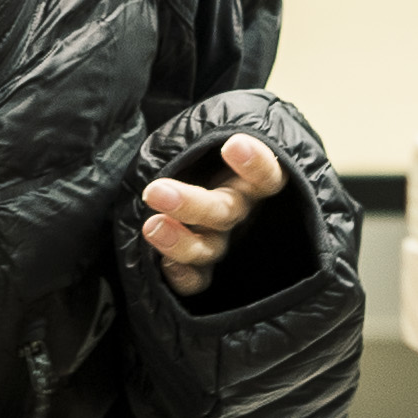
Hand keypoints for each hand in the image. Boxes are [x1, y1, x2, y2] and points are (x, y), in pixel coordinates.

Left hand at [140, 132, 285, 295]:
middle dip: (190, 203)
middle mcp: (240, 213)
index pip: (267, 174)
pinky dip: (181, 275)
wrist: (189, 179)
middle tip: (154, 192)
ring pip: (209, 248)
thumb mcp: (205, 137)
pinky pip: (197, 282)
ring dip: (179, 241)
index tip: (234, 145)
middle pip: (225, 212)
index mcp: (252, 181)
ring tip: (150, 226)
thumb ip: (199, 138)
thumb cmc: (198, 152)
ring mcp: (223, 243)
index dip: (255, 163)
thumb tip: (179, 135)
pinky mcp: (203, 270)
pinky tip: (164, 265)